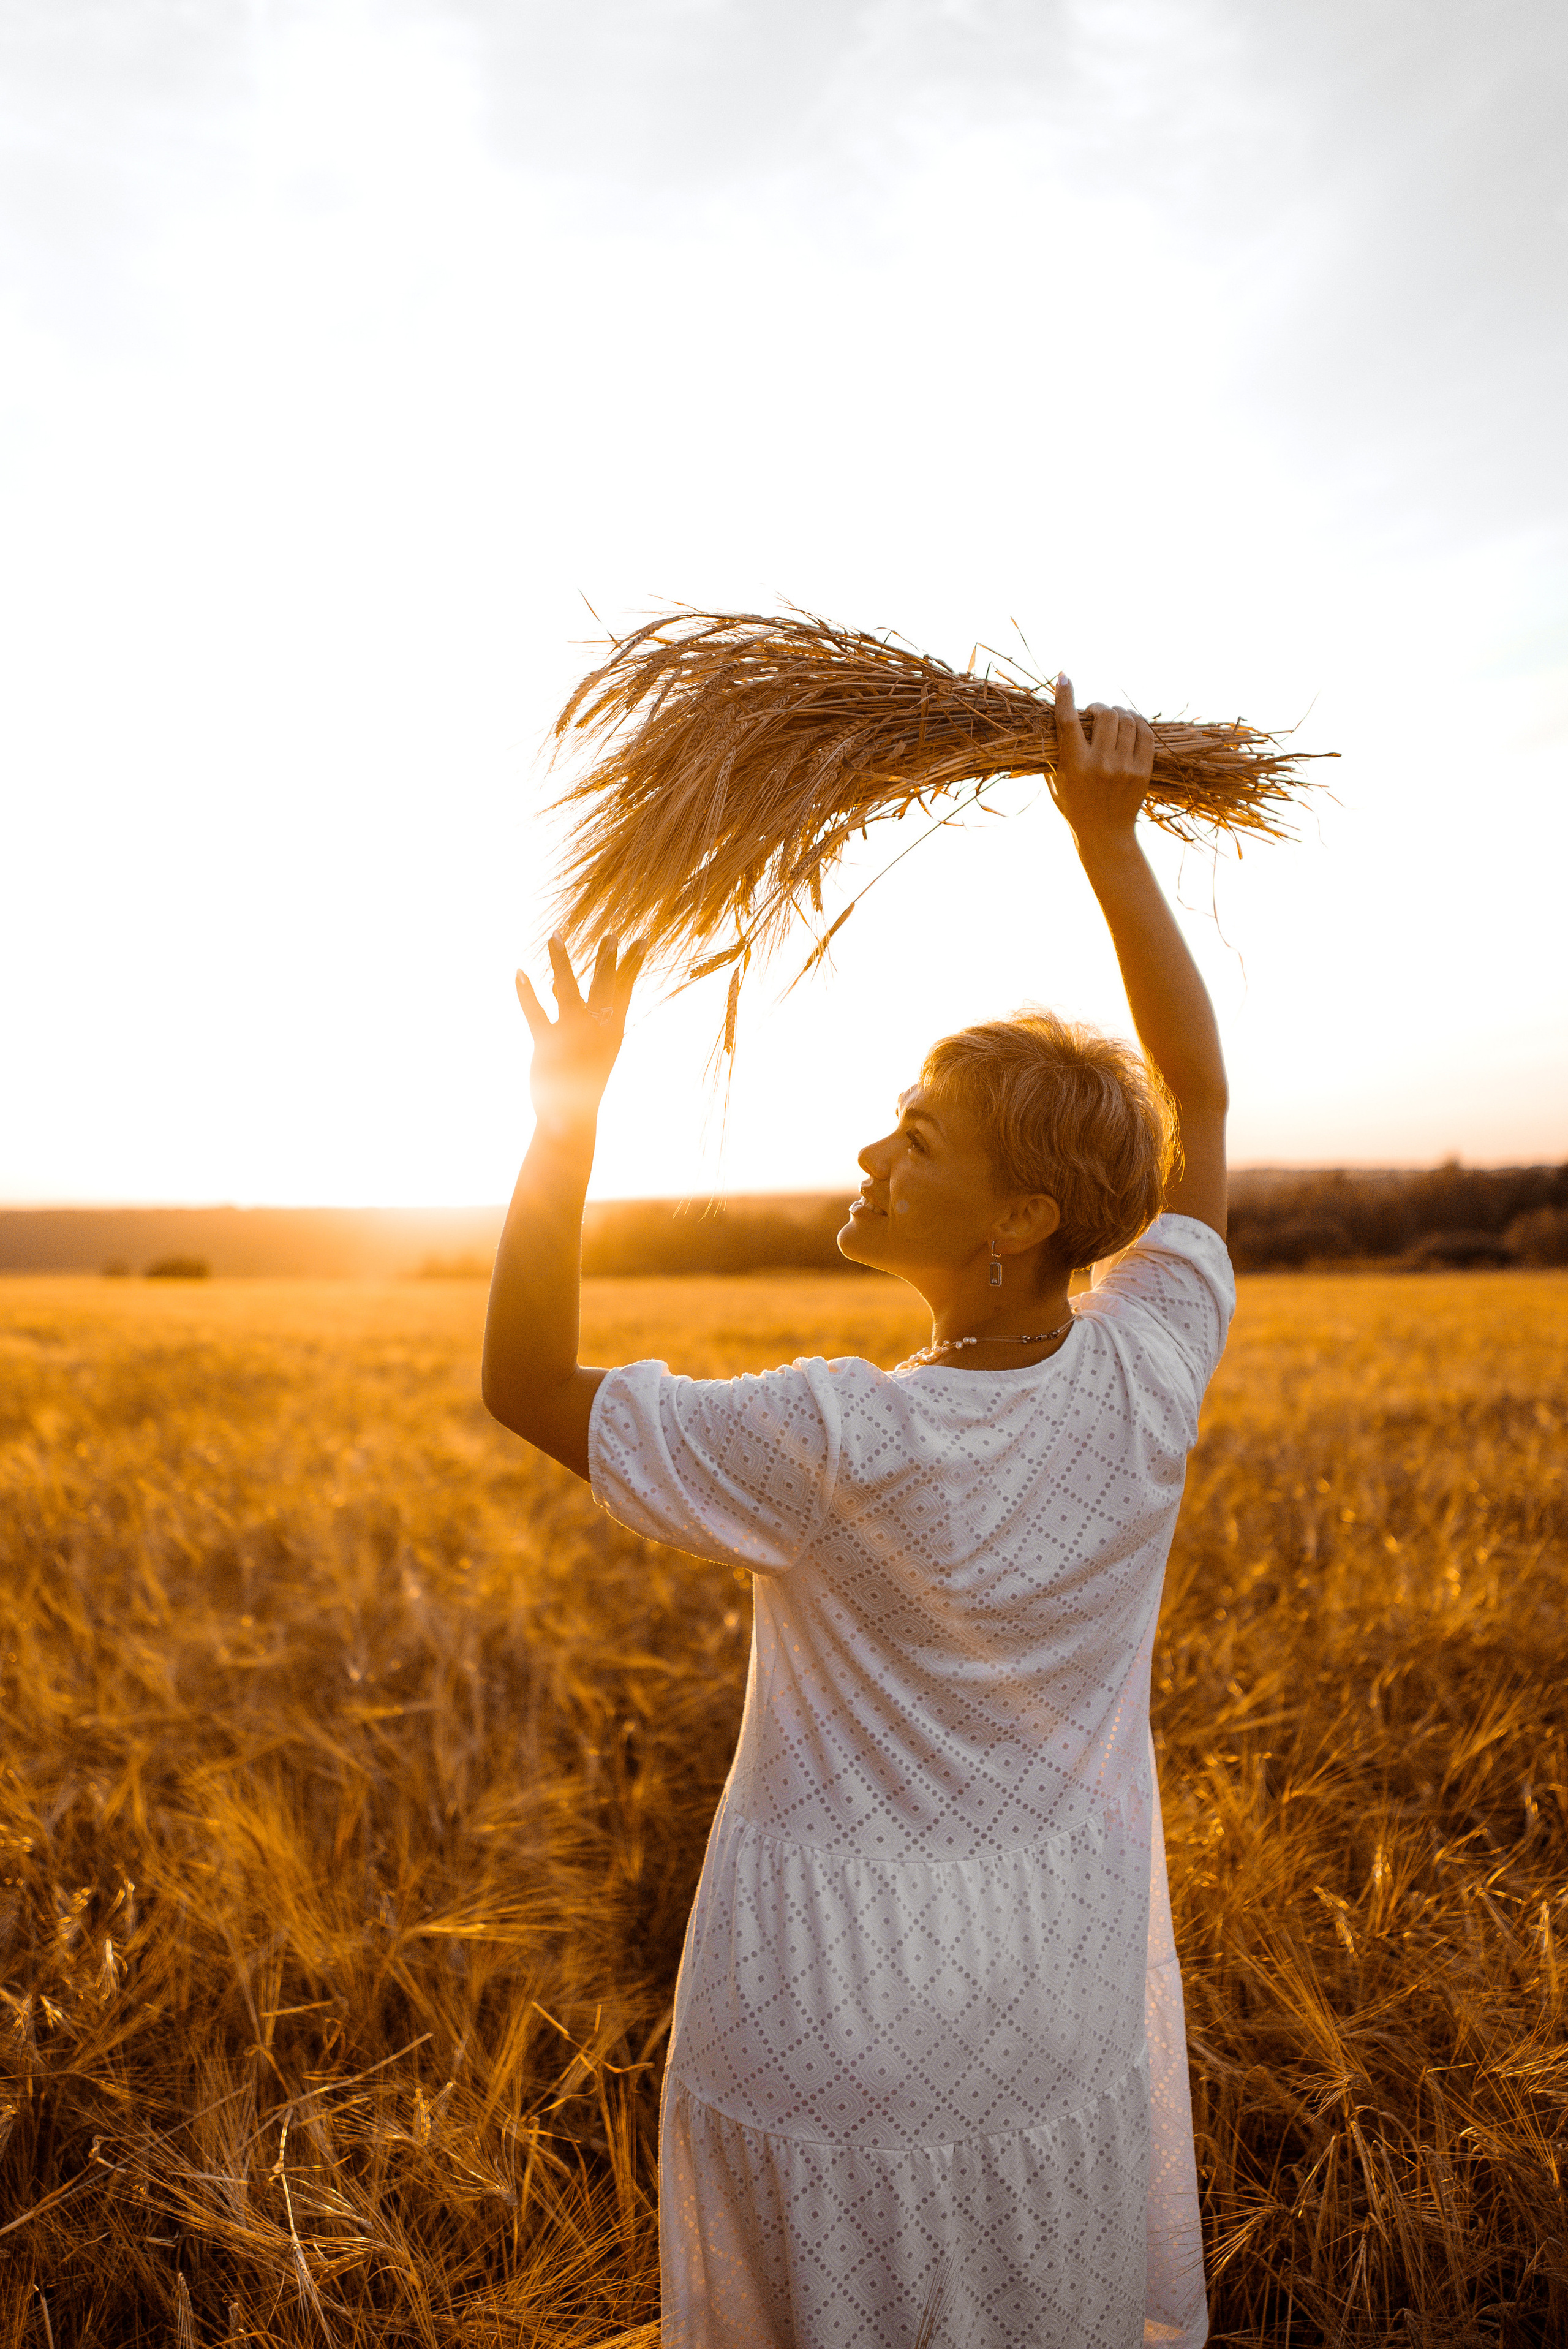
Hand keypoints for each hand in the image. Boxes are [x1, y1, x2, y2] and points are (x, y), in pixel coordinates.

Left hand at [517, 933, 643, 1139]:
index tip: (641, 941)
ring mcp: (574, 1036)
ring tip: (555, 935)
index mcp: (613, 1031)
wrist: (572, 1118)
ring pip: (568, 990)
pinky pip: (535, 1013)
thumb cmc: (581, 1081)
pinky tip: (519, 971)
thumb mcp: (589, 1047)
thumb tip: (557, 982)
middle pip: (605, 986)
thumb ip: (575, 1012)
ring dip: (561, 961)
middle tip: (611, 934)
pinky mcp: (549, 1045)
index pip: (626, 991)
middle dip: (608, 958)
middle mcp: (598, 1031)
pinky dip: (525, 992)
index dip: (633, 964)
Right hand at [1047, 674, 1154, 852]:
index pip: (1068, 721)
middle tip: (1095, 712)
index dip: (1064, 696)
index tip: (1064, 677)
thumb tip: (1053, 718)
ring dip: (1119, 712)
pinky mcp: (1143, 770)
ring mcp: (1125, 767)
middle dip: (1099, 707)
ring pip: (1127, 720)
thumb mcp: (1056, 782)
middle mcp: (1101, 764)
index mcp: (1074, 766)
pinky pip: (1145, 733)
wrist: (1105, 835)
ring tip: (1113, 717)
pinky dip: (1137, 722)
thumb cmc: (1074, 807)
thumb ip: (1054, 752)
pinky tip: (1130, 724)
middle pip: (1104, 715)